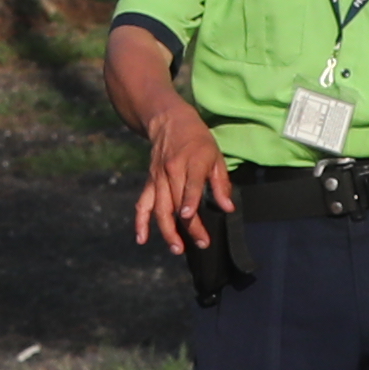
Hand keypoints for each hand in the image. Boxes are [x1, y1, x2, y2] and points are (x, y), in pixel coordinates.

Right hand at [131, 109, 234, 253]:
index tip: (189, 216)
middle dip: (188, 226)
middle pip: (177, 203)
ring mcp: (158, 178)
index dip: (189, 200)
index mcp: (193, 162)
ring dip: (166, 230)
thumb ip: (221, 184)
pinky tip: (142, 239)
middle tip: (201, 243)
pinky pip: (143, 204)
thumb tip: (228, 208)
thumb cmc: (198, 140)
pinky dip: (140, 222)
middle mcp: (172, 171)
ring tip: (176, 248)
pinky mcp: (150, 182)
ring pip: (160, 208)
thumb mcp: (216, 156)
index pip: (190, 184)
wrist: (168, 121)